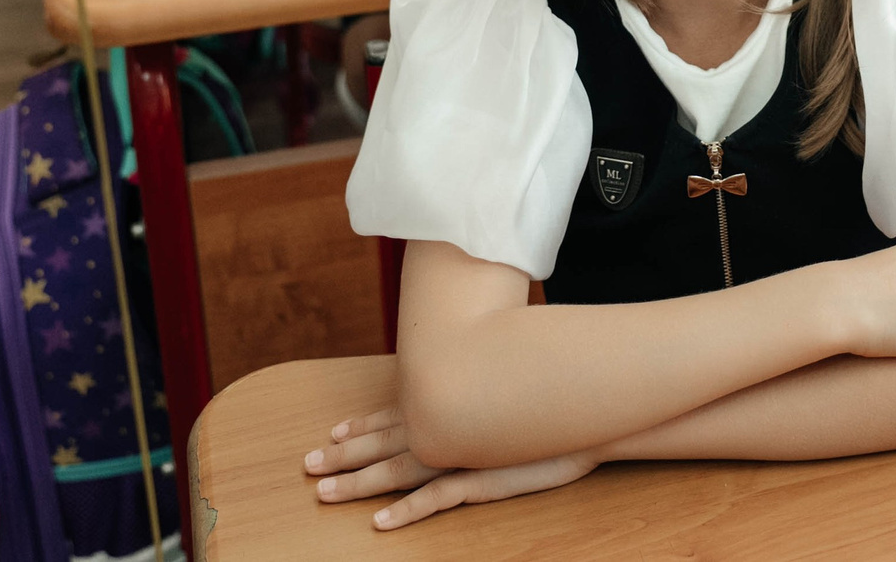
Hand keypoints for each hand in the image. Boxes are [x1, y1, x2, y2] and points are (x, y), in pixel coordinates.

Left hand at [304, 407, 599, 530]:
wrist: (589, 407)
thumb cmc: (554, 394)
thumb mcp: (510, 383)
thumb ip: (485, 381)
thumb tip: (474, 372)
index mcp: (454, 402)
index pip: (398, 413)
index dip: (364, 423)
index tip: (334, 431)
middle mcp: (450, 424)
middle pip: (385, 442)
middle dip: (343, 455)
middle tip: (306, 465)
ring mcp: (462, 452)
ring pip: (397, 471)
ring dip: (359, 483)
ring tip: (324, 494)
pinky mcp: (481, 478)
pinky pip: (435, 498)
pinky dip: (406, 511)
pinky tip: (380, 523)